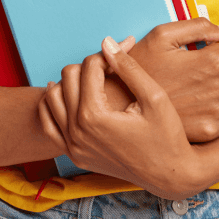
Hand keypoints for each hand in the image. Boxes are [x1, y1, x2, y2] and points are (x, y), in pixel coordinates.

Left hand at [39, 37, 200, 198]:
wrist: (170, 175)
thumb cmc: (167, 136)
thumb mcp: (154, 97)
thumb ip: (127, 67)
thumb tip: (106, 42)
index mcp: (94, 117)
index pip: (90, 66)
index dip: (110, 51)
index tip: (129, 48)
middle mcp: (77, 133)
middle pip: (68, 76)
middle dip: (92, 64)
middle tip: (115, 65)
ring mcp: (72, 146)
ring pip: (52, 96)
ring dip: (72, 82)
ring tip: (97, 79)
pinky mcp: (74, 155)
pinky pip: (48, 124)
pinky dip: (55, 105)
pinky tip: (73, 97)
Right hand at [112, 18, 218, 141]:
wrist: (122, 104)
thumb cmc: (141, 66)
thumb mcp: (162, 35)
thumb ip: (199, 26)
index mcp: (212, 62)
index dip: (213, 42)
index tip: (197, 48)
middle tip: (194, 64)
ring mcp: (217, 112)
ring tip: (199, 82)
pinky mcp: (212, 131)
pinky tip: (205, 100)